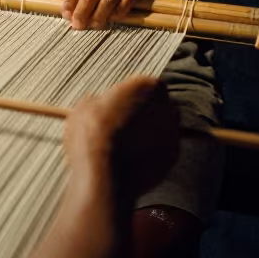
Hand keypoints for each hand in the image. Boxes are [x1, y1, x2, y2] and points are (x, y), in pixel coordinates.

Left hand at [62, 0, 165, 29]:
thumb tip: (71, 5)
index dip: (70, 2)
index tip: (66, 14)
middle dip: (81, 13)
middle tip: (77, 25)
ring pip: (107, 1)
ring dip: (98, 17)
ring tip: (93, 25)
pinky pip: (124, 4)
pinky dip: (116, 15)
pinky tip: (111, 19)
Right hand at [63, 77, 179, 202]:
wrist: (103, 173)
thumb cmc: (92, 134)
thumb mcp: (85, 106)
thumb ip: (100, 100)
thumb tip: (98, 103)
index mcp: (146, 86)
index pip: (145, 84)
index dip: (131, 94)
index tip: (119, 103)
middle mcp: (166, 105)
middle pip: (158, 104)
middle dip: (145, 112)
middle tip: (123, 123)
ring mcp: (172, 132)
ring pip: (162, 128)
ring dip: (149, 132)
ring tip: (126, 143)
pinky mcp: (173, 156)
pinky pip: (162, 149)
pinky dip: (151, 152)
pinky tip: (132, 159)